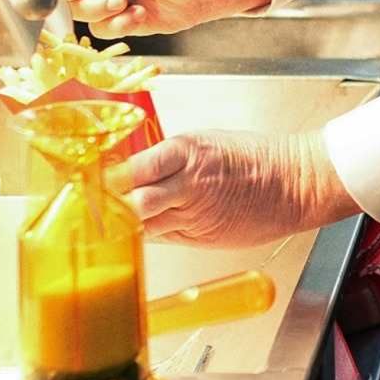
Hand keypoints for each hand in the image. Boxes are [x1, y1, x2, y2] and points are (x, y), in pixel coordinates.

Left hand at [106, 128, 356, 247]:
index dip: (105, 180)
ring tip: (104, 223)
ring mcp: (195, 212)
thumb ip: (169, 160)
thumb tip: (132, 172)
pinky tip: (136, 232)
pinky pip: (164, 236)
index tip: (84, 182)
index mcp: (185, 152)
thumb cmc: (257, 158)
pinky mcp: (203, 235)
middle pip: (132, 202)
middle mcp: (186, 183)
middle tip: (88, 208)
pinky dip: (148, 234)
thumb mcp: (207, 143)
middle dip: (108, 207)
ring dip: (124, 225)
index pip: (131, 169)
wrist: (295, 183)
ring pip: (144, 224)